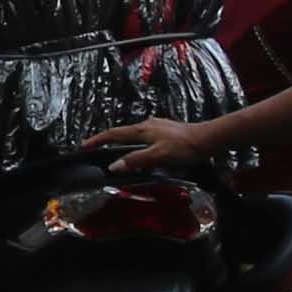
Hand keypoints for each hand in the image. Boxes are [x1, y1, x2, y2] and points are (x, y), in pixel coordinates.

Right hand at [88, 113, 225, 170]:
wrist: (208, 139)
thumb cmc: (184, 147)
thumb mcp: (158, 156)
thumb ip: (135, 160)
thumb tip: (113, 166)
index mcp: (142, 129)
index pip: (113, 134)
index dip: (97, 140)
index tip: (84, 146)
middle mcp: (148, 125)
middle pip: (122, 133)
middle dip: (107, 141)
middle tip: (96, 150)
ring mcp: (158, 127)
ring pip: (134, 135)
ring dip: (123, 143)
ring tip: (116, 153)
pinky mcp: (167, 132)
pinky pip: (145, 138)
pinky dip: (136, 145)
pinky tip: (142, 153)